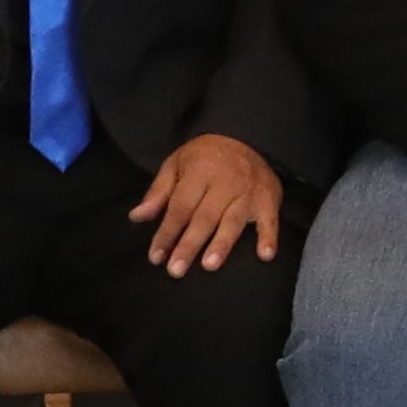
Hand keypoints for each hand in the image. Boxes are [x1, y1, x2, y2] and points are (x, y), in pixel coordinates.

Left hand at [134, 132, 285, 275]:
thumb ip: (158, 192)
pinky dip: (269, 237)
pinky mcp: (269, 199)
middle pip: (204, 218)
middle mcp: (225, 183)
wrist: (246, 136)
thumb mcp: (176, 164)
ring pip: (233, 221)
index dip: (167, 233)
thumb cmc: (204, 157)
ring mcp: (248, 192)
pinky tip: (265, 256)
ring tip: (209, 265)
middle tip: (176, 270)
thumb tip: (136, 217)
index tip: (156, 257)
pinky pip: (270, 220)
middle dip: (189, 245)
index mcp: (199, 172)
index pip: (180, 207)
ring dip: (222, 244)